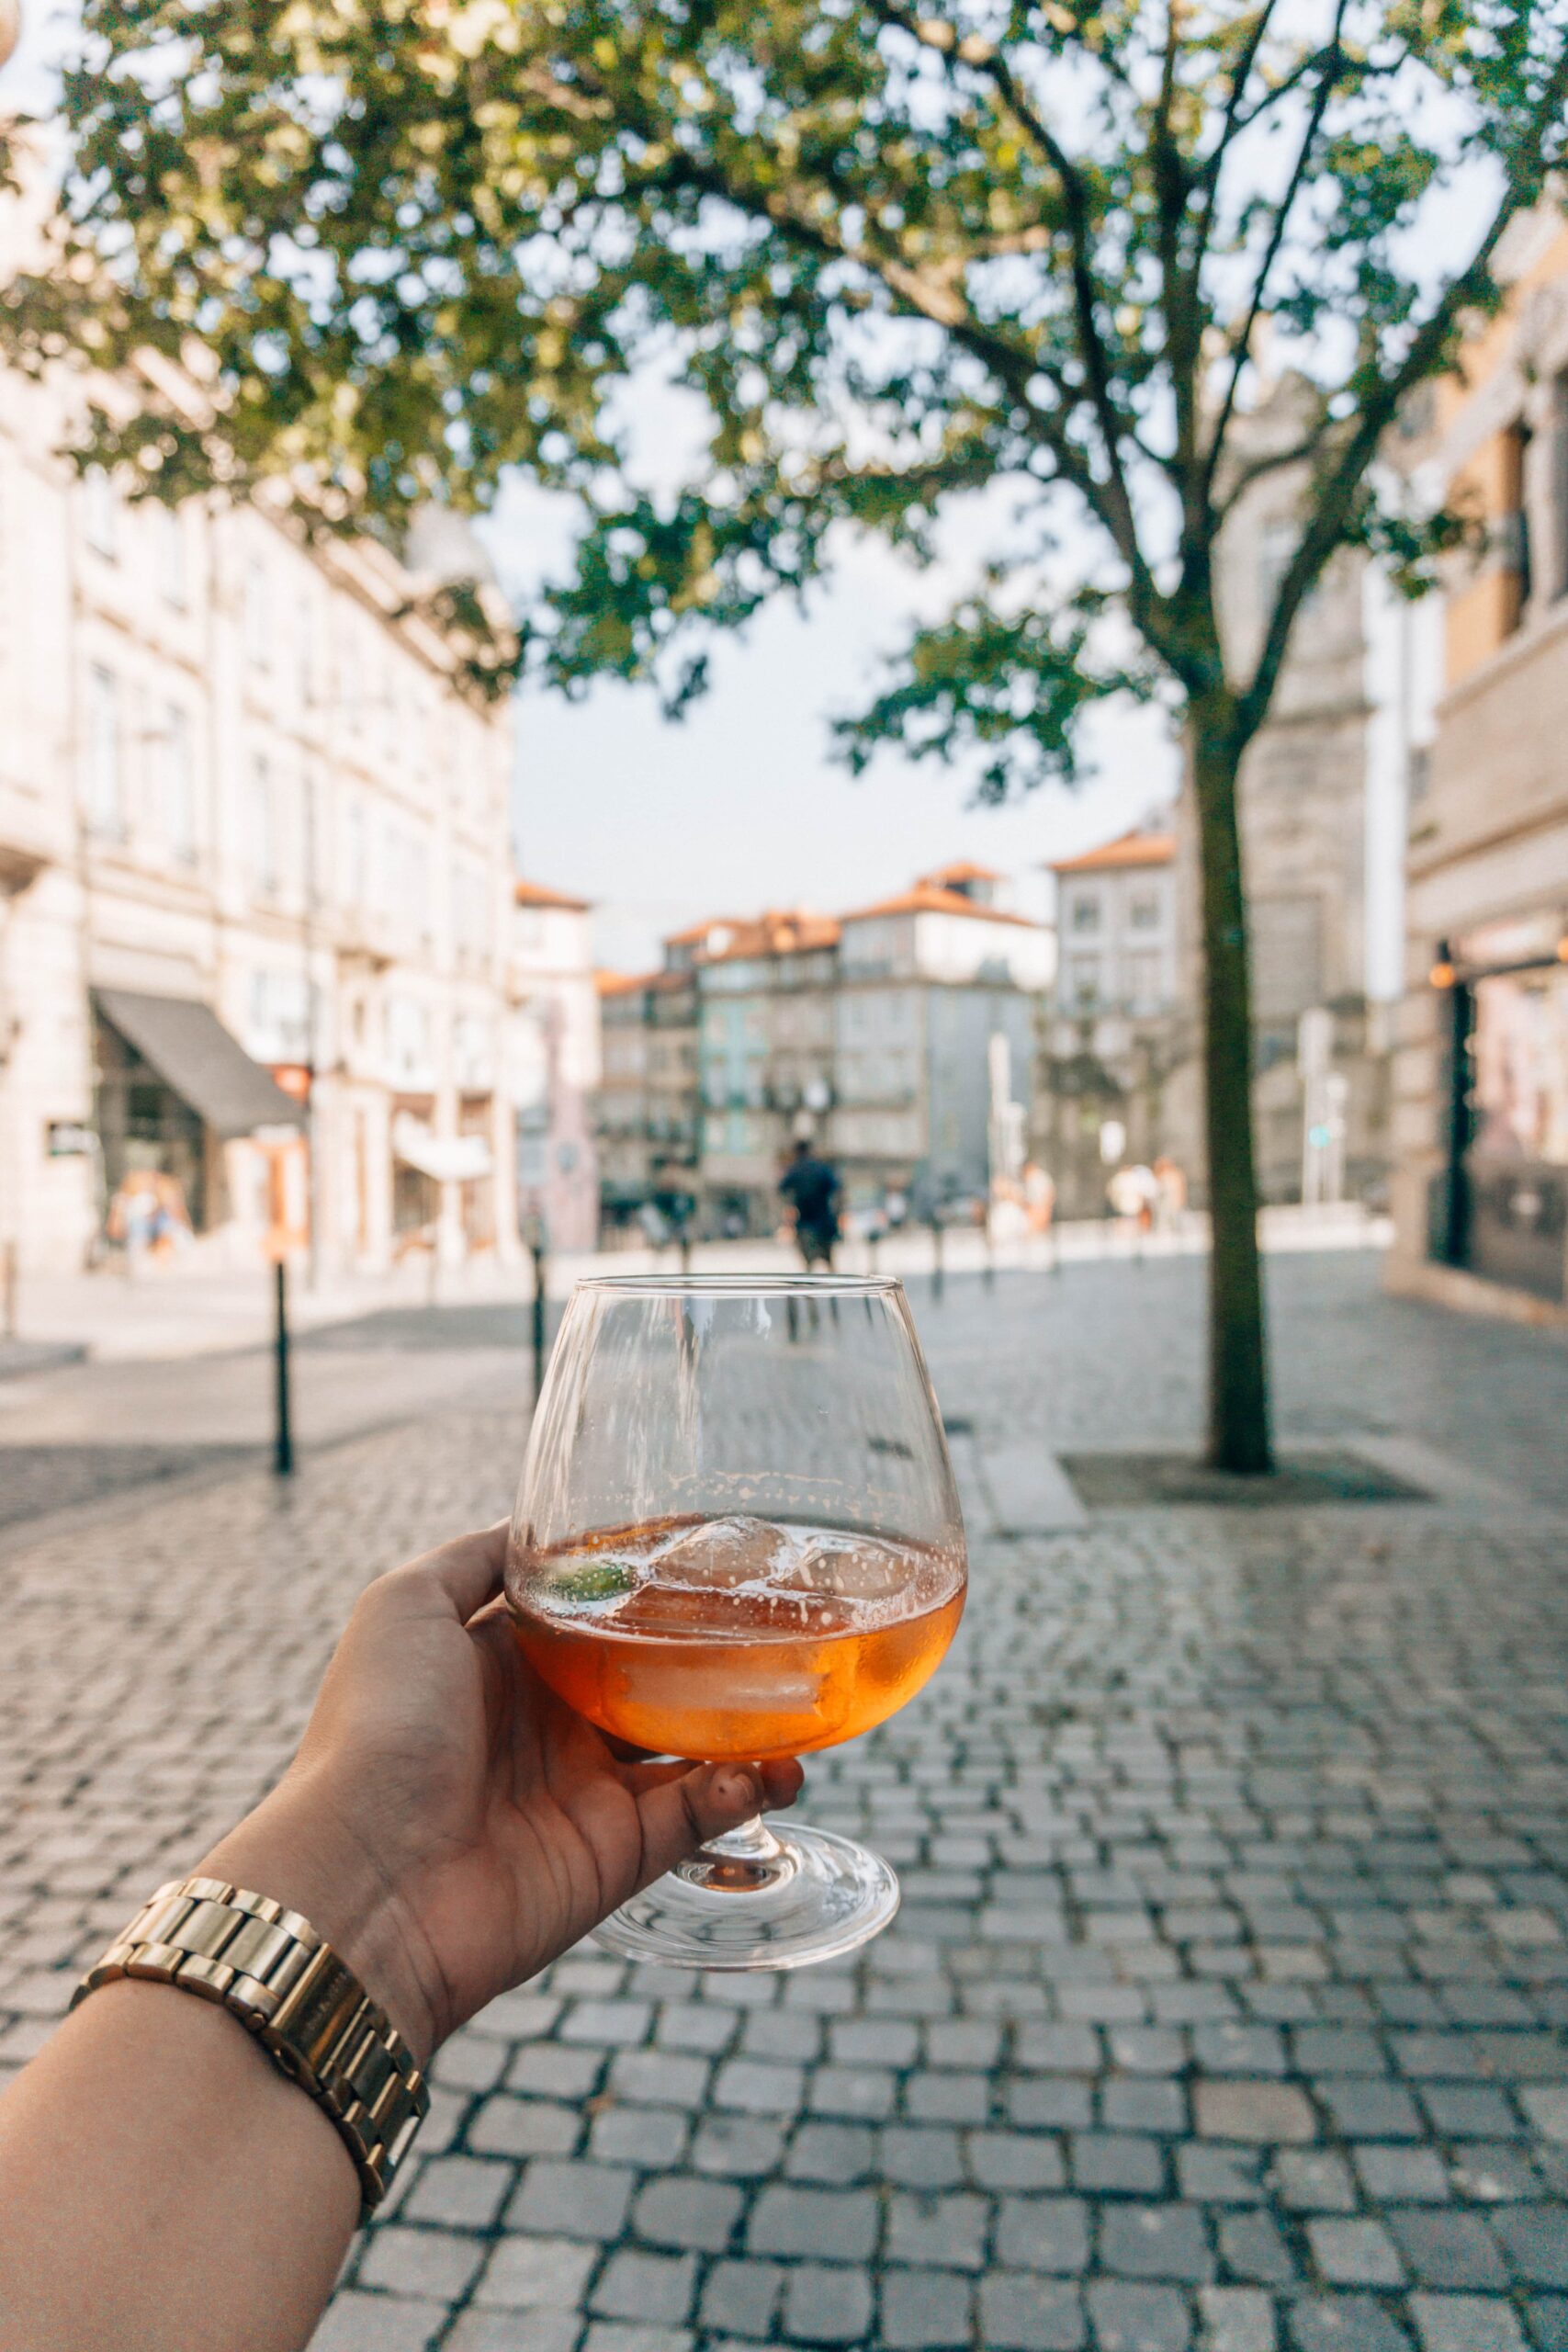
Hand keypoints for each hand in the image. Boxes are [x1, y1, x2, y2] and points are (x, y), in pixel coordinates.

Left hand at [201, 1526, 802, 2060]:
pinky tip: (770, 1768)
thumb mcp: (404, 1605)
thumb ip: (476, 1558)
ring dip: (752, 1727)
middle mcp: (549, 1725)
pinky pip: (697, 1815)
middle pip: (655, 1679)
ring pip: (693, 1749)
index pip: (596, 1617)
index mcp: (503, 1664)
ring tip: (802, 1700)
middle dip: (716, 1656)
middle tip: (781, 1622)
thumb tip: (536, 1526)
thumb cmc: (373, 1731)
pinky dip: (742, 1790)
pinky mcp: (615, 1857)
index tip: (717, 1553)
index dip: (652, 1589)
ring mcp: (586, 1793)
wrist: (365, 1880)